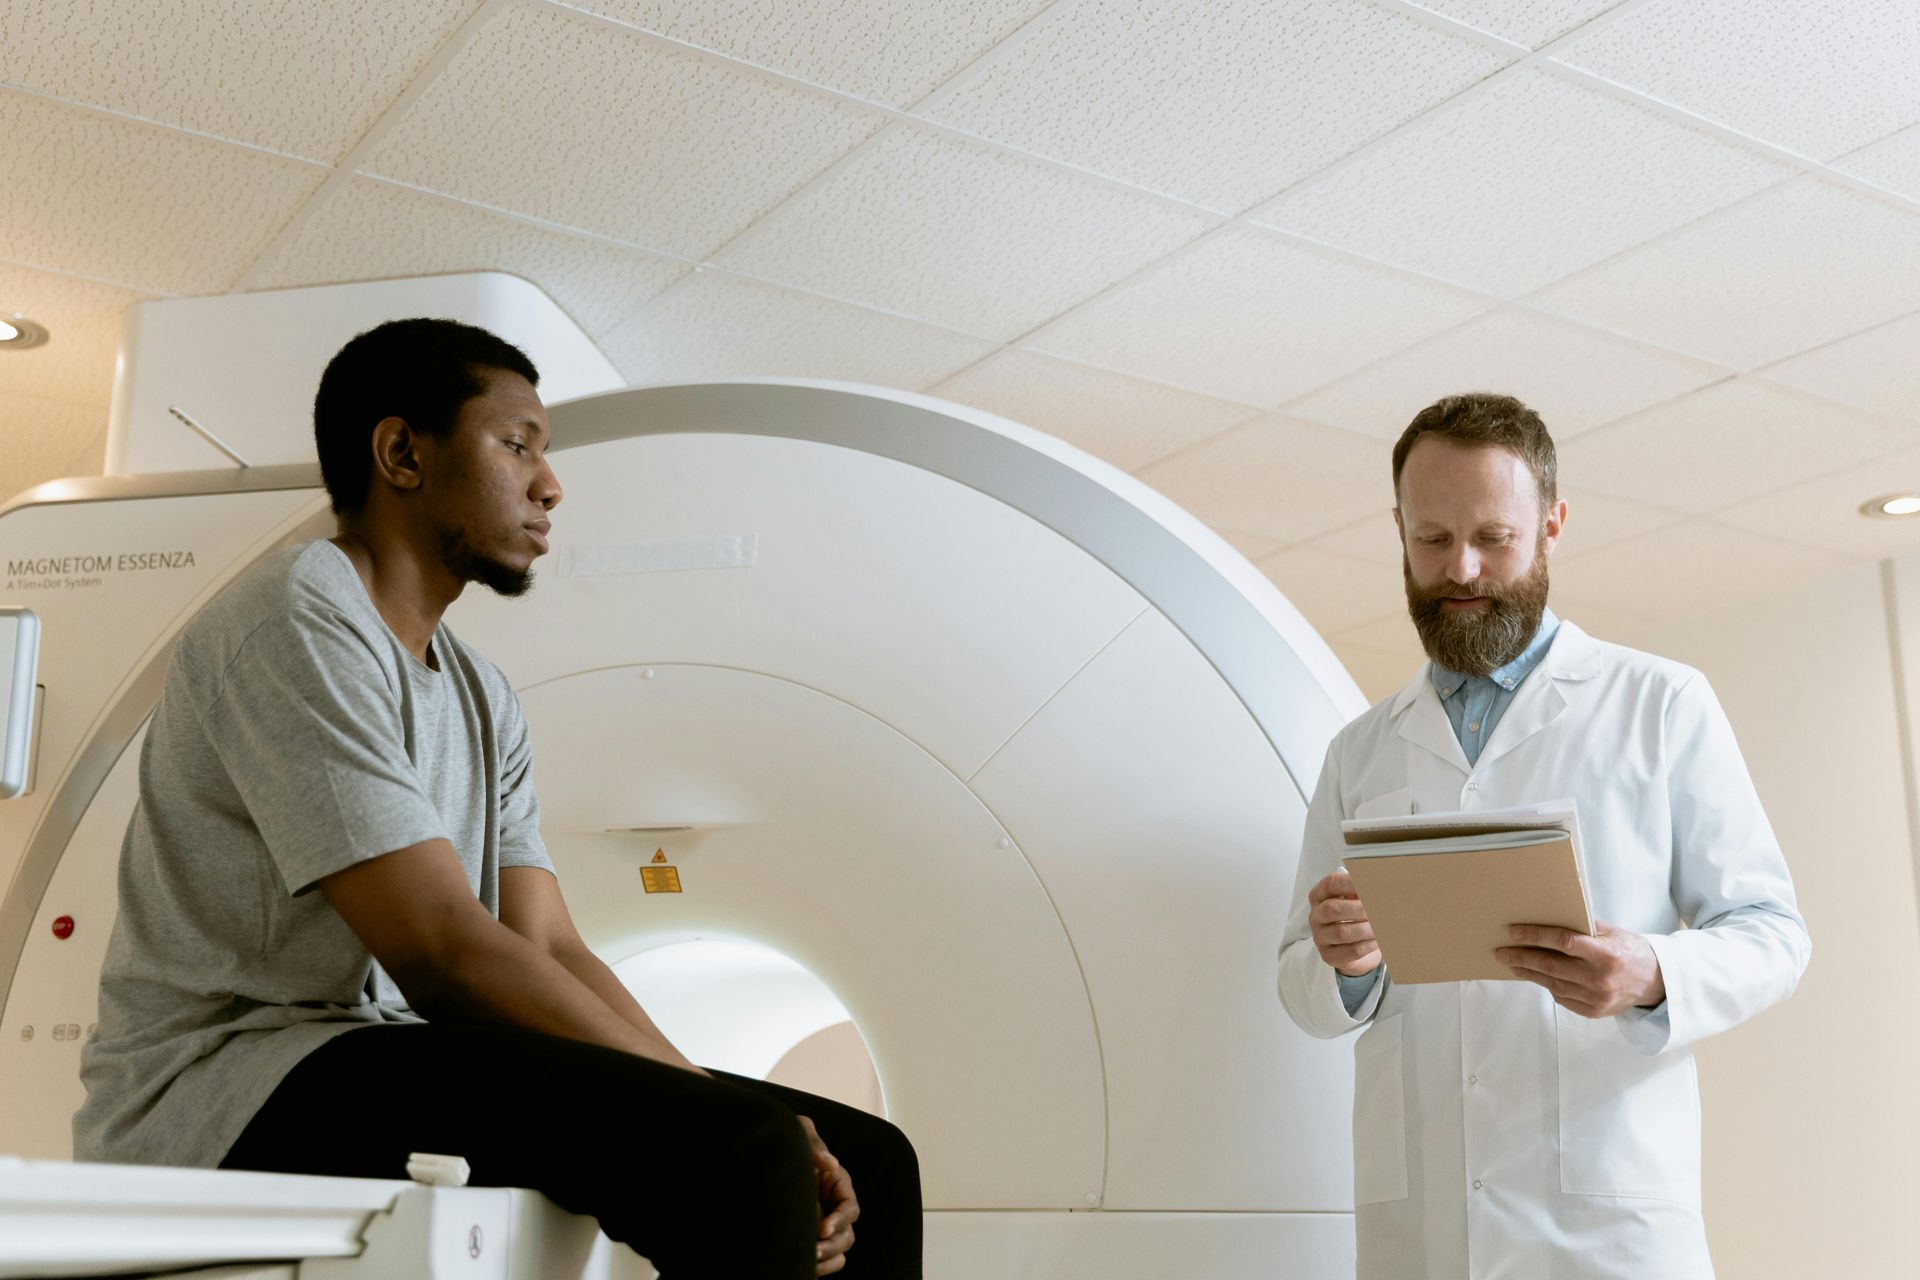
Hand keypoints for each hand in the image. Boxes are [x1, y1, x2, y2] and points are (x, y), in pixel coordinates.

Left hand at [797, 1115, 858, 1274]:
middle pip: (847, 1235)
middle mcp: (835, 1207)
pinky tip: (801, 1267)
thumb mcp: (801, 1132)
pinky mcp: (811, 1237)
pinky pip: (826, 1260)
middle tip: (811, 1251)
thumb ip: (813, 1144)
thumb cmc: (789, 1140)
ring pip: (839, 1251)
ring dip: (826, 1259)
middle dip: (831, 1245)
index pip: (850, 1208)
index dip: (840, 1220)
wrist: (766, 1156)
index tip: (821, 1228)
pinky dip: (820, 1267)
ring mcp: (825, 1223)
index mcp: (839, 1184)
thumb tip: (830, 1163)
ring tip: (806, 1262)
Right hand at [1308, 870, 1381, 976]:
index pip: (1330, 884)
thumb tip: (1382, 883)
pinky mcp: (1329, 955)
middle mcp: (1316, 916)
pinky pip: (1351, 950)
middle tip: (1380, 911)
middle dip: (1360, 909)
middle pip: (1332, 909)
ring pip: (1342, 932)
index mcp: (1319, 896)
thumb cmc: (1355, 917)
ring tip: (1382, 927)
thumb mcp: (1355, 899)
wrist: (1354, 946)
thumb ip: (1364, 890)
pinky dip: (1369, 945)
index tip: (1370, 885)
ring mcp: (1320, 937)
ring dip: (1367, 929)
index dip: (1350, 883)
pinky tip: (1377, 940)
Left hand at [1497, 922, 1664, 1017]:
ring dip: (1529, 973)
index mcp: (1605, 955)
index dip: (1536, 937)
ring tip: (1512, 963)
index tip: (1514, 932)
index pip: (1563, 943)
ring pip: (1552, 984)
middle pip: (1551, 967)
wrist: (1656, 982)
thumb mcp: (1612, 932)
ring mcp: (1595, 999)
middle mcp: (1599, 979)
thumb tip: (1549, 915)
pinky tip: (1537, 976)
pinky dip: (1548, 985)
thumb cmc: (1630, 950)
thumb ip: (1583, 926)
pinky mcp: (1592, 1012)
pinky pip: (1562, 997)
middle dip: (1522, 958)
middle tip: (1501, 952)